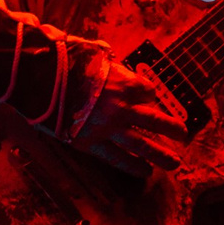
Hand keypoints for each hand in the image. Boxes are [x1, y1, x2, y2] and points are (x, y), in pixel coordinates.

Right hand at [66, 55, 188, 175]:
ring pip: (142, 145)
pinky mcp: (92, 142)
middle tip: (183, 135)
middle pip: (156, 120)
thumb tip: (108, 54)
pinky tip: (145, 172)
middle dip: (173, 128)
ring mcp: (109, 127)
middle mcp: (123, 106)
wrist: (40, 78)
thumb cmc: (66, 61)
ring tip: (174, 163)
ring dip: (161, 155)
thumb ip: (106, 58)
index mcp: (125, 82)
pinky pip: (117, 157)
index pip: (147, 90)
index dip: (147, 94)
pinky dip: (133, 166)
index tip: (146, 97)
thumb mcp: (92, 52)